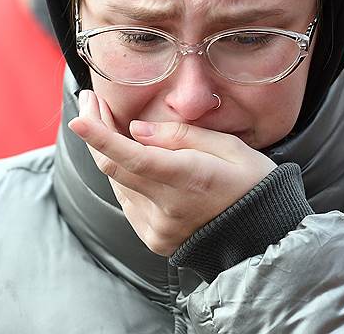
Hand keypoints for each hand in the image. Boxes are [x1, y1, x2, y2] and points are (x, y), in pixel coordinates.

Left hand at [68, 90, 276, 255]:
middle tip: (92, 103)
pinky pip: (128, 201)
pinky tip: (135, 162)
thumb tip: (136, 130)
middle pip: (114, 168)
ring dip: (111, 154)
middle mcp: (168, 207)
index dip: (101, 137)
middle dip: (96, 133)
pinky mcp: (154, 238)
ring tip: (113, 126)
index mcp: (190, 179)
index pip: (133, 157)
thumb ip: (182, 136)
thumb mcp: (230, 147)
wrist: (264, 234)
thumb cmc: (252, 184)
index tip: (79, 118)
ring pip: (118, 183)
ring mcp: (158, 227)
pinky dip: (126, 178)